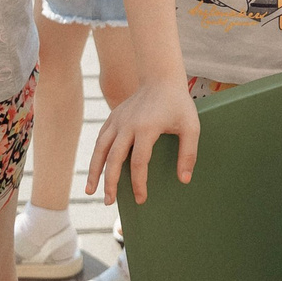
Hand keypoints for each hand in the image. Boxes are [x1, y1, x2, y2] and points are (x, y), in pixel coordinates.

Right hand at [87, 77, 199, 204]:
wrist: (161, 78)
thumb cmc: (178, 104)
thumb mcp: (191, 127)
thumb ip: (188, 153)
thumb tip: (184, 179)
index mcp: (146, 128)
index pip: (138, 162)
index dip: (138, 183)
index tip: (141, 199)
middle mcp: (127, 125)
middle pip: (113, 159)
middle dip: (110, 183)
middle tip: (109, 202)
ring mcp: (117, 121)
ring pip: (100, 149)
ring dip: (94, 171)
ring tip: (90, 190)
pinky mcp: (112, 118)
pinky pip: (101, 140)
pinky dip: (96, 156)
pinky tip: (95, 170)